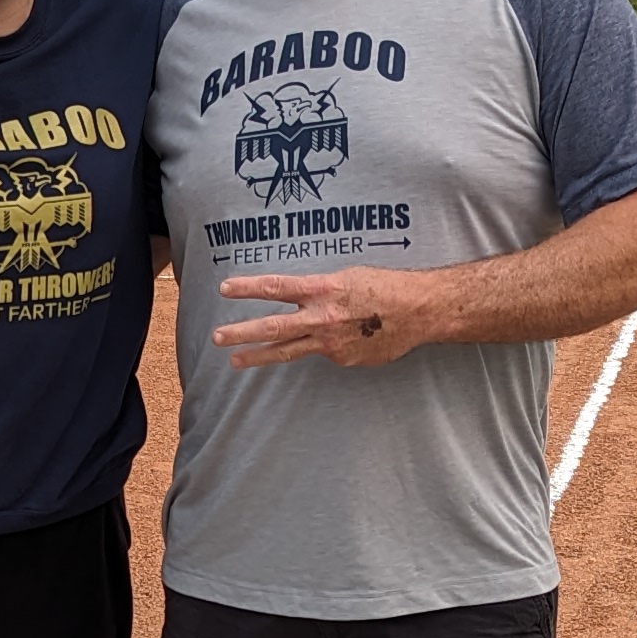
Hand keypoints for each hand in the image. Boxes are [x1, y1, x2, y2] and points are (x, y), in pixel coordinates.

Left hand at [212, 266, 436, 367]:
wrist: (419, 310)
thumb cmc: (385, 287)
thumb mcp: (348, 277)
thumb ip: (320, 291)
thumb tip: (305, 303)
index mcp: (322, 289)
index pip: (276, 287)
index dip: (247, 288)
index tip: (224, 288)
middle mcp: (322, 317)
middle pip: (272, 327)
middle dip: (241, 333)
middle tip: (216, 337)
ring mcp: (331, 343)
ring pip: (288, 351)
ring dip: (258, 356)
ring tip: (235, 361)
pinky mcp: (344, 360)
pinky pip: (328, 352)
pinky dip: (331, 345)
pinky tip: (350, 337)